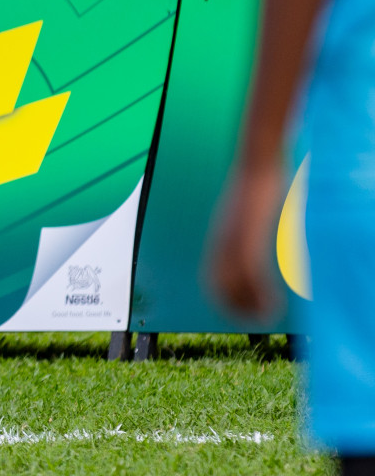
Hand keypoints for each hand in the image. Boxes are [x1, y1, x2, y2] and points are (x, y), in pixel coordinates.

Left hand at [211, 161, 283, 317]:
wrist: (257, 165)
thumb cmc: (253, 187)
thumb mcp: (244, 214)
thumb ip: (242, 229)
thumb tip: (248, 238)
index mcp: (218, 239)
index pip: (211, 278)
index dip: (222, 299)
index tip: (238, 312)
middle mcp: (220, 242)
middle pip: (218, 285)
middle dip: (234, 308)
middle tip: (255, 321)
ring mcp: (233, 240)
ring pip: (234, 284)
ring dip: (250, 306)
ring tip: (266, 319)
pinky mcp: (248, 236)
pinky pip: (251, 273)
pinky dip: (261, 294)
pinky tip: (275, 306)